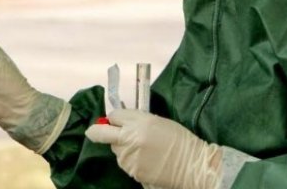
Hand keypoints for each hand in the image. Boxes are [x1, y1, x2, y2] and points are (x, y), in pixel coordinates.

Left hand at [85, 109, 221, 188]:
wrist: (192, 165)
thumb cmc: (177, 139)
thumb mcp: (156, 121)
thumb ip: (135, 119)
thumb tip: (116, 121)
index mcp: (138, 122)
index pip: (113, 116)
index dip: (114, 118)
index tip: (115, 121)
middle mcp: (129, 139)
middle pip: (102, 133)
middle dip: (97, 131)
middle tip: (94, 131)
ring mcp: (129, 157)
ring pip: (115, 149)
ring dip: (121, 147)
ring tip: (141, 148)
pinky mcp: (132, 171)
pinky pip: (124, 161)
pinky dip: (129, 159)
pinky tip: (145, 159)